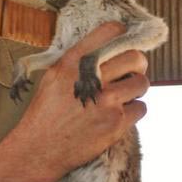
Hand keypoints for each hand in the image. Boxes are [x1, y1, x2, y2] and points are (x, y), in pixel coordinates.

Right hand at [12, 21, 149, 181]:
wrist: (39, 149)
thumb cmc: (44, 114)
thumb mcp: (52, 76)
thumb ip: (76, 61)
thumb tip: (102, 49)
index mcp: (74, 61)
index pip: (110, 31)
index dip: (121, 34)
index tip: (122, 40)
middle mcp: (91, 77)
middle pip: (135, 57)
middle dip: (138, 64)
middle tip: (132, 71)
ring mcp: (107, 101)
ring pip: (143, 83)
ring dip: (136, 88)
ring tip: (125, 95)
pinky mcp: (116, 123)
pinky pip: (142, 108)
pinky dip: (134, 111)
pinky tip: (120, 115)